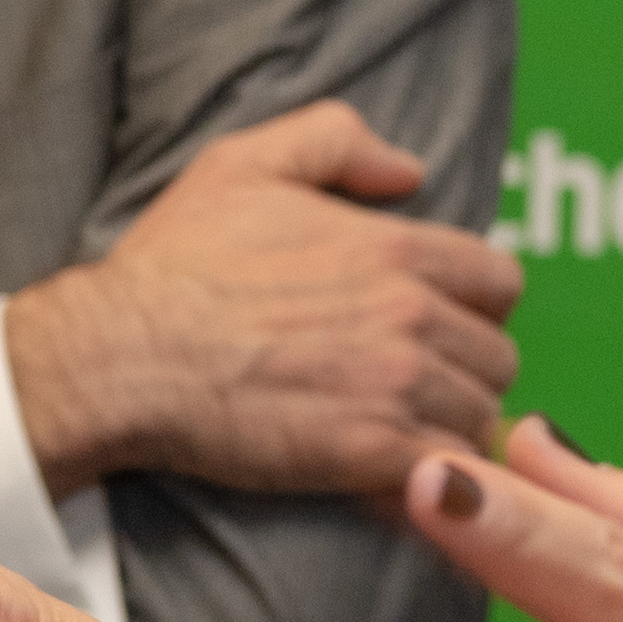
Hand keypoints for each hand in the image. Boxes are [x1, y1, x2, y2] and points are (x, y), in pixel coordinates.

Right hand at [5, 101, 521, 495]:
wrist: (123, 356)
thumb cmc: (176, 264)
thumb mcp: (247, 163)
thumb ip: (337, 141)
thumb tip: (410, 170)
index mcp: (396, 247)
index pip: (499, 282)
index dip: (476, 306)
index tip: (441, 324)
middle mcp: (411, 314)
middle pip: (497, 357)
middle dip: (466, 373)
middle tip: (419, 386)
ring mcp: (396, 387)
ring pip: (479, 419)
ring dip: (450, 429)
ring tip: (404, 433)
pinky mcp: (370, 454)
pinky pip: (448, 474)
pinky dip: (434, 480)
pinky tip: (393, 476)